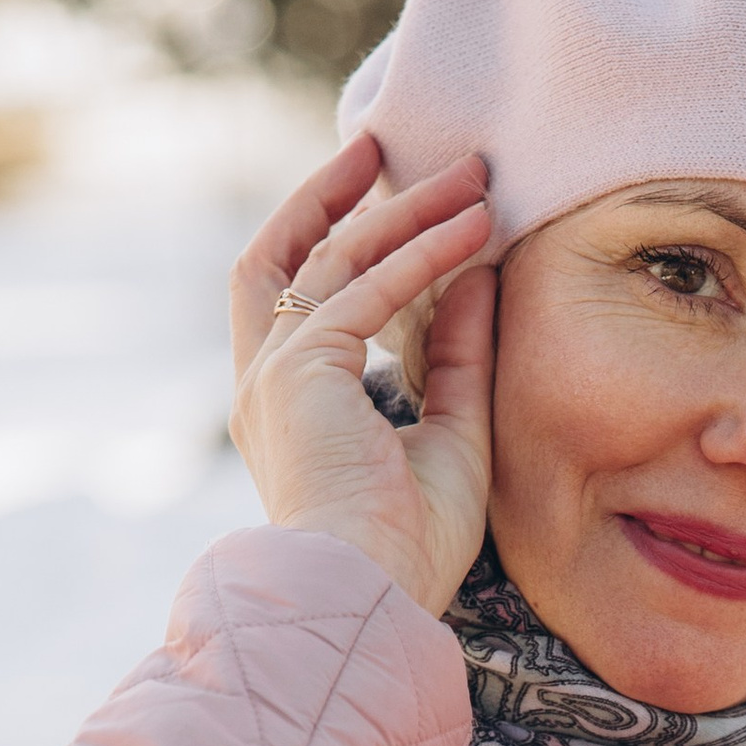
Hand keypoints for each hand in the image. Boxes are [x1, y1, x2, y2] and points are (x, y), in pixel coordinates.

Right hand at [228, 133, 495, 615]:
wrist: (366, 600)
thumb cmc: (404, 551)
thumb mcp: (449, 438)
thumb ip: (458, 360)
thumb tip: (481, 282)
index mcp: (285, 406)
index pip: (292, 299)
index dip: (328, 237)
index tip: (380, 194)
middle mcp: (265, 382)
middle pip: (280, 255)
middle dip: (329, 194)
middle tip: (385, 144)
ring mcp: (275, 374)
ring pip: (334, 259)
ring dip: (403, 211)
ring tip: (470, 178)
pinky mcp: (302, 373)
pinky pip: (366, 289)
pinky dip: (422, 253)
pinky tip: (474, 230)